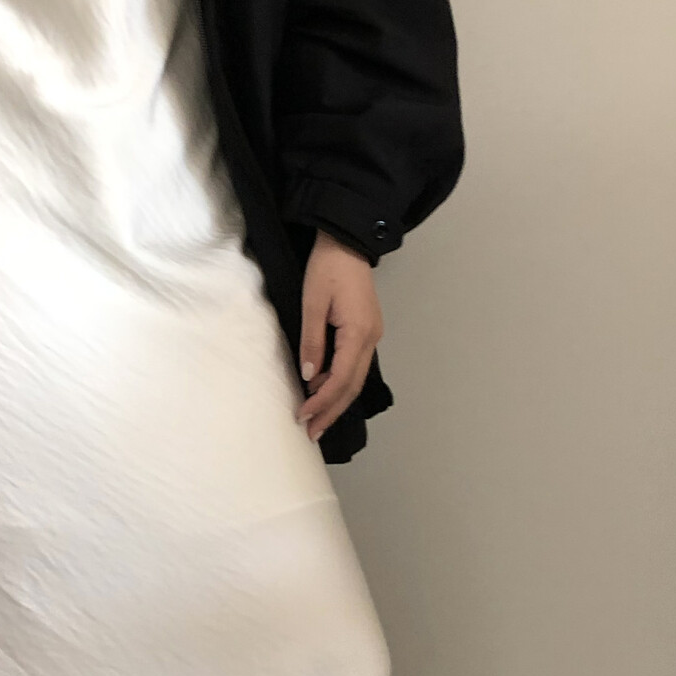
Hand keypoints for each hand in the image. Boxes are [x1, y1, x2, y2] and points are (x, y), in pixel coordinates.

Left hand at [295, 230, 383, 442]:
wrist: (347, 243)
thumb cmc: (328, 268)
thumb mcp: (313, 304)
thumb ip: (312, 341)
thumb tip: (310, 376)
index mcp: (359, 332)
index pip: (342, 379)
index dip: (322, 402)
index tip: (303, 416)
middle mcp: (371, 338)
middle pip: (353, 386)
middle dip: (332, 411)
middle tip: (312, 433)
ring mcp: (372, 335)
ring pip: (356, 378)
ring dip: (337, 401)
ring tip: (317, 421)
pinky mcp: (367, 331)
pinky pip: (356, 365)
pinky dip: (341, 384)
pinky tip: (326, 393)